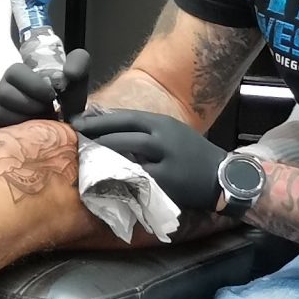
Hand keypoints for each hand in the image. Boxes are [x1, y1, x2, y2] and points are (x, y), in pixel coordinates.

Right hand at [0, 48, 91, 127]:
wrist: (63, 125)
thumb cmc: (65, 98)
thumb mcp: (76, 78)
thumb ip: (78, 63)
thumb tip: (69, 73)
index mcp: (17, 74)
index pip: (14, 72)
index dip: (33, 84)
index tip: (52, 95)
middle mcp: (2, 90)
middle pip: (3, 93)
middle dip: (30, 104)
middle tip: (48, 109)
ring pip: (0, 113)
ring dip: (26, 119)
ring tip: (42, 121)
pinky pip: (0, 130)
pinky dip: (20, 133)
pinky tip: (33, 132)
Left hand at [76, 109, 223, 219]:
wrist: (222, 176)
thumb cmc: (192, 155)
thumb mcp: (171, 134)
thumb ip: (144, 131)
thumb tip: (107, 128)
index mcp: (162, 123)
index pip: (125, 117)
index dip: (99, 120)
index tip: (77, 123)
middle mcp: (164, 137)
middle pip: (124, 133)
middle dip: (97, 135)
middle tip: (75, 139)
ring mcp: (166, 159)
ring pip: (129, 152)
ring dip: (105, 153)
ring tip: (84, 156)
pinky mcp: (168, 181)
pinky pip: (139, 177)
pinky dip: (121, 176)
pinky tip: (105, 178)